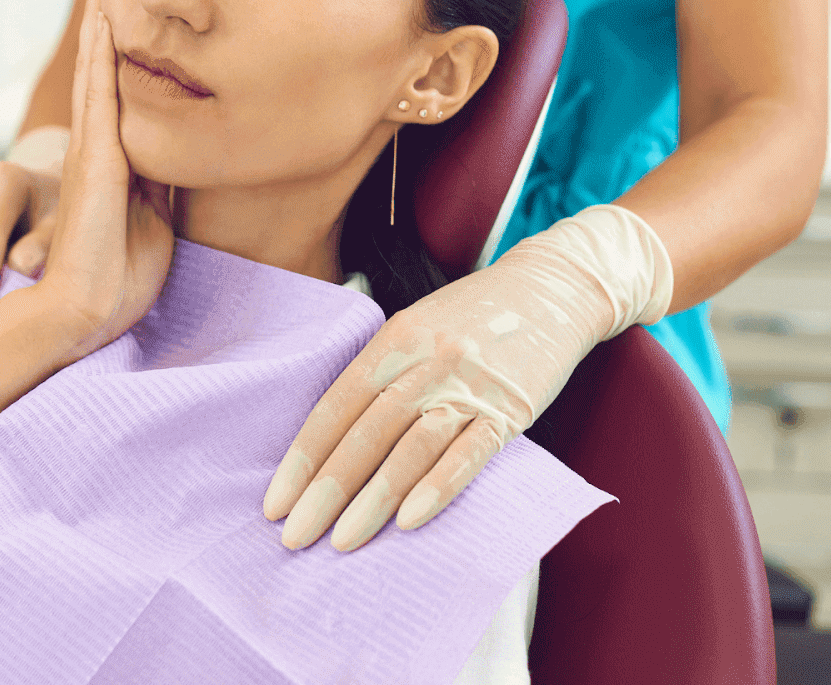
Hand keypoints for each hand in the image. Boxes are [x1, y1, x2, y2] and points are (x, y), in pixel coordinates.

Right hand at [28, 0, 175, 366]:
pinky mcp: (96, 163)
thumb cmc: (118, 274)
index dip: (122, 38)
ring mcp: (94, 150)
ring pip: (97, 69)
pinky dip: (102, 58)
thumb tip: (183, 152)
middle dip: (105, 10)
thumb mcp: (156, 216)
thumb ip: (162, 181)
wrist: (86, 310)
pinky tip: (106, 22)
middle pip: (101, 63)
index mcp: (116, 156)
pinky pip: (100, 99)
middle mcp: (99, 144)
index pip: (120, 84)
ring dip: (100, 17)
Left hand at [261, 236, 620, 551]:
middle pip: (365, 433)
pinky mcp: (510, 409)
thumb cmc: (477, 313)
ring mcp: (469, 385)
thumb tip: (335, 438)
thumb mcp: (418, 324)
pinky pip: (470, 453)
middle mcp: (427, 360)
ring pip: (411, 447)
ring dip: (373, 500)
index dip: (304, 457)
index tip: (276, 502)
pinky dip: (438, 487)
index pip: (336, 405)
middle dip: (326, 490)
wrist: (554, 288)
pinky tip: (409, 521)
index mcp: (395, 338)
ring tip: (342, 542)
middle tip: (295, 536)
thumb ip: (382, 372)